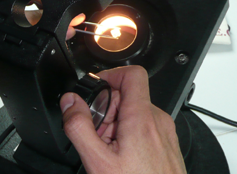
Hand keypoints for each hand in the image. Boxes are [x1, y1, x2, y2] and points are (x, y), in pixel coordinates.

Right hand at [60, 66, 185, 173]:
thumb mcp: (98, 162)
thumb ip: (79, 127)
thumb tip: (70, 102)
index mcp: (142, 119)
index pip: (132, 74)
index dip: (110, 75)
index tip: (96, 90)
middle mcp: (158, 121)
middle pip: (128, 95)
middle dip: (106, 109)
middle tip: (98, 132)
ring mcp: (164, 133)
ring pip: (135, 112)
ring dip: (116, 124)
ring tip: (109, 149)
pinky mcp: (166, 144)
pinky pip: (145, 127)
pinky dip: (128, 135)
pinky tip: (122, 157)